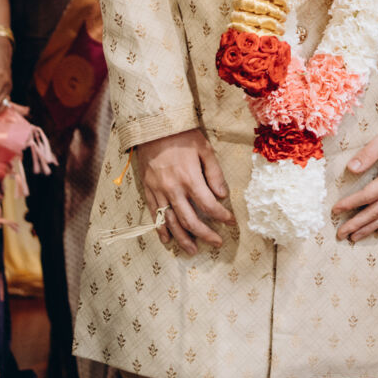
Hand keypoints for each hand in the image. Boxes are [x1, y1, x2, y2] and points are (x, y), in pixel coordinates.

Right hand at [133, 128, 234, 255]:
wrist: (153, 127)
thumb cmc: (182, 135)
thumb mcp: (204, 149)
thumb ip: (214, 173)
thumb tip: (223, 195)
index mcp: (190, 178)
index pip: (208, 205)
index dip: (221, 216)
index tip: (230, 222)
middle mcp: (173, 189)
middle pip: (190, 220)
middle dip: (205, 234)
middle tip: (216, 243)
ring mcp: (158, 191)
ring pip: (171, 221)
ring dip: (182, 238)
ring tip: (192, 250)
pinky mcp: (148, 190)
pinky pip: (154, 214)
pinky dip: (160, 228)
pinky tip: (167, 239)